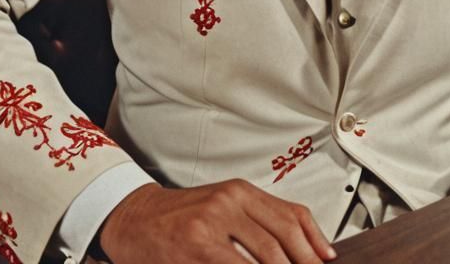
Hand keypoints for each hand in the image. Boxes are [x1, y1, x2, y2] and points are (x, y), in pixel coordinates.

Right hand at [98, 180, 336, 262]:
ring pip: (263, 260)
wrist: (135, 219)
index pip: (291, 216)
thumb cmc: (183, 217)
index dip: (314, 244)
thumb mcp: (225, 206)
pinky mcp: (195, 251)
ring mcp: (210, 227)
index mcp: (240, 191)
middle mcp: (228, 203)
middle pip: (281, 242)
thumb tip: (311, 250)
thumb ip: (261, 222)